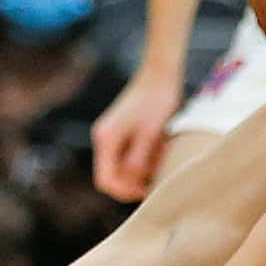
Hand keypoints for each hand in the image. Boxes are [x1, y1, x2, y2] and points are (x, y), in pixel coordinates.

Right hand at [87, 69, 181, 202]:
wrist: (161, 73)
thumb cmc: (157, 102)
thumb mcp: (150, 136)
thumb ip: (138, 163)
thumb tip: (131, 186)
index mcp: (105, 140)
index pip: (105, 181)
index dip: (124, 192)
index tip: (148, 191)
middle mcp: (104, 138)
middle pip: (112, 175)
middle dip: (134, 181)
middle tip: (159, 177)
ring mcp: (112, 134)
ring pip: (121, 166)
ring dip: (140, 170)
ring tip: (161, 160)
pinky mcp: (122, 131)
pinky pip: (128, 155)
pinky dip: (143, 159)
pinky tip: (160, 150)